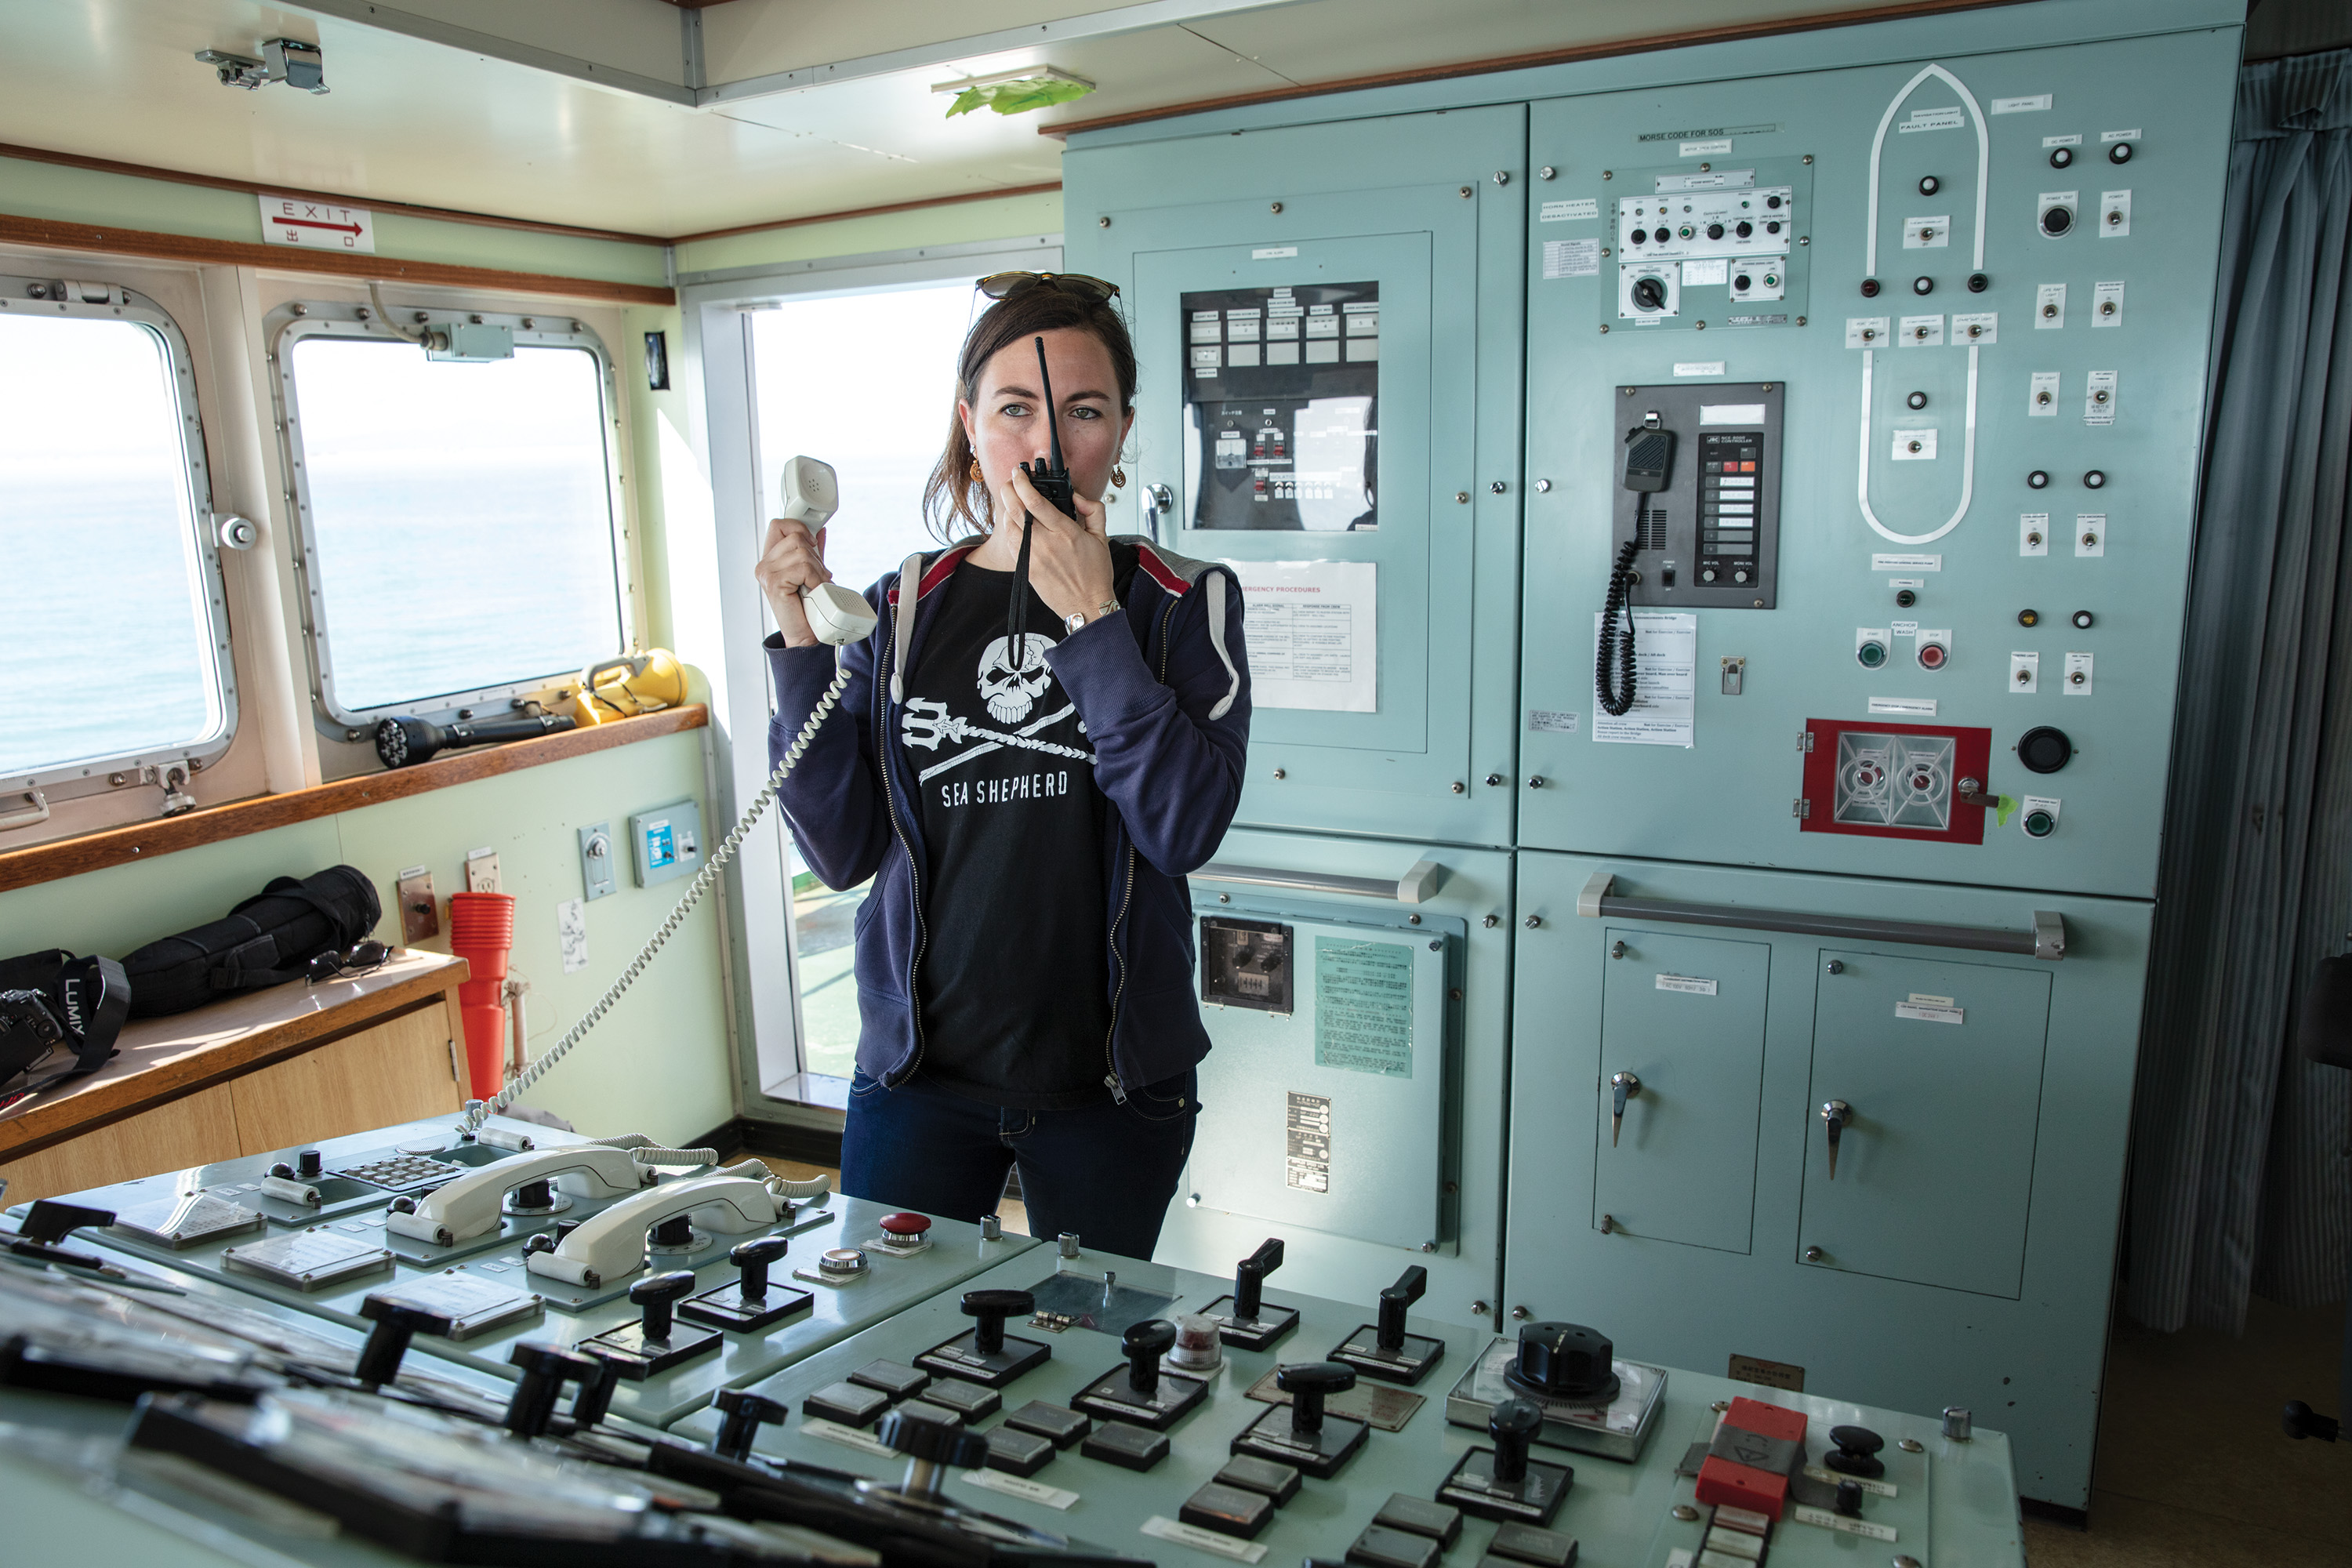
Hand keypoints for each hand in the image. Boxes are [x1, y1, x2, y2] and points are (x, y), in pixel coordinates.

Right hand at [754, 518, 831, 647]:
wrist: (805, 634)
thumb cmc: (807, 606)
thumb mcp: (811, 572)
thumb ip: (813, 552)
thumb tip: (820, 531)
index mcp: (771, 559)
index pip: (779, 525)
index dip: (798, 528)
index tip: (813, 542)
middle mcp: (765, 565)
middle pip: (795, 536)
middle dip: (814, 555)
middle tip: (818, 575)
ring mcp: (767, 574)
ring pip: (802, 552)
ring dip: (818, 570)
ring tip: (817, 585)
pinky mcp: (774, 583)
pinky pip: (803, 568)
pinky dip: (815, 579)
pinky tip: (814, 590)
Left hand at [1000, 467, 1115, 626]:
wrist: (1087, 606)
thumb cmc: (1095, 574)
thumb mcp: (1102, 537)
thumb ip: (1093, 510)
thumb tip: (1077, 496)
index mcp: (1065, 531)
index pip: (1035, 501)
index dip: (1022, 483)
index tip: (1019, 473)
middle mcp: (1046, 543)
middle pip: (1015, 509)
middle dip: (1008, 489)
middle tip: (1011, 481)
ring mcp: (1033, 556)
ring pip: (1009, 525)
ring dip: (1007, 509)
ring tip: (1013, 502)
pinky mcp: (1027, 568)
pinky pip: (1010, 543)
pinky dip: (1009, 529)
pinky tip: (1015, 524)